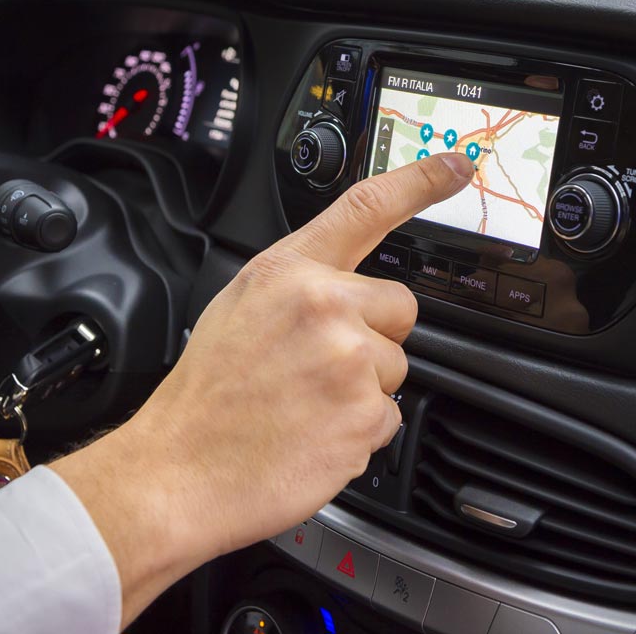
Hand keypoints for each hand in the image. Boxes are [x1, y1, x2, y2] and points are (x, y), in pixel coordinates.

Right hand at [50, 152, 474, 625]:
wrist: (179, 468)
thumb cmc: (205, 395)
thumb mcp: (238, 308)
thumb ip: (297, 285)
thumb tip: (340, 284)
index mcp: (289, 272)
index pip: (367, 208)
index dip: (421, 182)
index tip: (456, 167)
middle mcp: (324, 306)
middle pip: (399, 308)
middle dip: (374, 336)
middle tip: (318, 367)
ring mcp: (349, 361)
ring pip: (395, 368)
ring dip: (363, 389)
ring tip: (305, 405)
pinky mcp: (365, 415)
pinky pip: (388, 418)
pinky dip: (359, 432)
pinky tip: (314, 433)